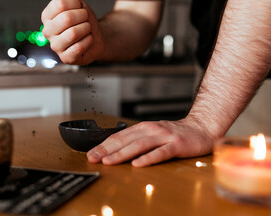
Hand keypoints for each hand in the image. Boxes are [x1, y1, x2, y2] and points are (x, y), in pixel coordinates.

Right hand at [41, 0, 103, 64]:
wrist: (96, 37)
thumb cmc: (84, 20)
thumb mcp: (77, 4)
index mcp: (47, 17)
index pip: (59, 4)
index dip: (76, 3)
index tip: (80, 7)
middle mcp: (47, 32)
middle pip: (66, 18)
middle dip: (83, 16)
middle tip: (86, 19)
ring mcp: (55, 46)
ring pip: (73, 33)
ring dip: (87, 28)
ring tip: (87, 29)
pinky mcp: (65, 58)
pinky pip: (79, 47)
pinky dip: (88, 41)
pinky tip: (88, 40)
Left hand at [86, 119, 214, 166]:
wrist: (201, 128)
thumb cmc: (174, 134)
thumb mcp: (152, 134)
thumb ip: (136, 140)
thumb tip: (115, 150)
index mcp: (143, 128)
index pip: (119, 137)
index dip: (103, 145)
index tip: (90, 154)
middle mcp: (151, 130)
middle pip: (125, 140)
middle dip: (106, 150)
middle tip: (93, 158)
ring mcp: (163, 137)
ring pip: (139, 145)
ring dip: (122, 153)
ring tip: (109, 161)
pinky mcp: (176, 145)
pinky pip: (160, 153)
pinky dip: (148, 158)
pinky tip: (138, 164)